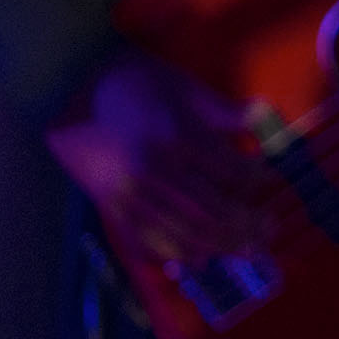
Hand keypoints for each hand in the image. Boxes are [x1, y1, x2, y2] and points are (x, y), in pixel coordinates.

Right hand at [45, 49, 275, 266]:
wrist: (69, 87)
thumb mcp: (186, 87)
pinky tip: (199, 257)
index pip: (235, 173)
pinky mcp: (112, 207)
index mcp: (179, 137)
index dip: (258, 180)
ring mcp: (132, 194)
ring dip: (220, 247)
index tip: (268, 179)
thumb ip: (226, 113)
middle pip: (215, 214)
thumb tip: (270, 124)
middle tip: (268, 229)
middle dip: (248, 226)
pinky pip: (148, 243)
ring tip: (244, 248)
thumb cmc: (134, 82)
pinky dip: (177, 255)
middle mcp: (158, 172)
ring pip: (185, 236)